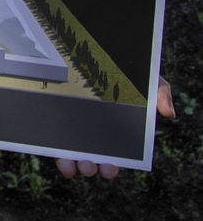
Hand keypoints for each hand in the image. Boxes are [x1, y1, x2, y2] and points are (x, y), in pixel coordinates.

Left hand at [53, 79, 175, 179]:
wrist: (95, 51)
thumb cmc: (127, 71)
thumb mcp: (146, 79)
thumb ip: (160, 92)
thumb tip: (169, 113)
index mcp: (115, 132)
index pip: (114, 154)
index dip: (111, 165)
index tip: (110, 169)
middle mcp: (92, 133)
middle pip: (91, 157)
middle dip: (92, 166)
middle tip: (91, 167)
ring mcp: (72, 127)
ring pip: (70, 152)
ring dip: (71, 163)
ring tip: (75, 166)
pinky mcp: (54, 119)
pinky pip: (51, 137)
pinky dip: (54, 149)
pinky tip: (56, 155)